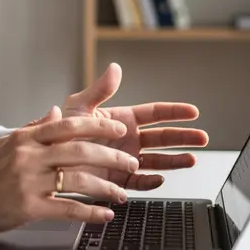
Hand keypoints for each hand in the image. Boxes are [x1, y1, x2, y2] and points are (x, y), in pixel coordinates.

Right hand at [0, 110, 139, 234]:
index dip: (98, 126)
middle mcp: (30, 156)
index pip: (69, 125)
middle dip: (111, 156)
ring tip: (121, 193)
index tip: (119, 128)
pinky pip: (67, 208)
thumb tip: (56, 112)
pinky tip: (104, 215)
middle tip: (130, 162)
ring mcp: (30, 181)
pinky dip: (90, 212)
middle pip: (80, 151)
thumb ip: (35, 128)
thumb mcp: (8, 143)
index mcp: (27, 138)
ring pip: (78, 180)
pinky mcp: (29, 206)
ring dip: (105, 187)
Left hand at [60, 63, 209, 190]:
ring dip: (175, 160)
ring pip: (157, 160)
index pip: (154, 113)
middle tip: (203, 138)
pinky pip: (139, 182)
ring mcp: (124, 160)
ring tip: (192, 159)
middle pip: (163, 137)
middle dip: (183, 137)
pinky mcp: (117, 180)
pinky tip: (161, 179)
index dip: (174, 112)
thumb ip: (100, 90)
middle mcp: (127, 139)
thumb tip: (115, 68)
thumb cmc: (60, 130)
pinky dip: (150, 182)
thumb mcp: (79, 106)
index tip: (193, 112)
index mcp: (122, 119)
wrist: (46, 158)